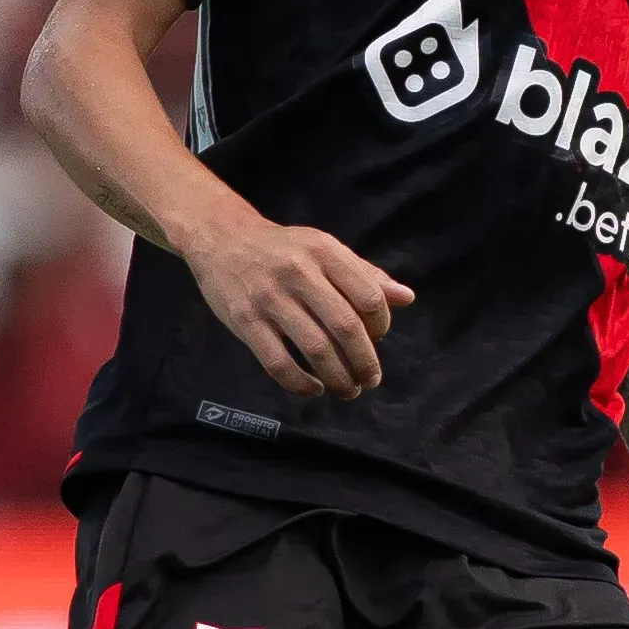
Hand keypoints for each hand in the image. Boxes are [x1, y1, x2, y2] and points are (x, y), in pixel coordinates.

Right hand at [179, 204, 414, 398]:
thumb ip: (365, 274)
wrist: (222, 238)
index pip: (369, 297)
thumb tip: (406, 298)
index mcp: (324, 252)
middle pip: (345, 327)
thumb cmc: (283, 248)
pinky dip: (300, 384)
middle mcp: (299, 272)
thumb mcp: (325, 249)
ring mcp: (269, 298)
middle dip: (364, 362)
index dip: (381, 327)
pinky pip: (278, 363)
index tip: (377, 340)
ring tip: (348, 390)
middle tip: (371, 380)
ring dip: (338, 378)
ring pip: (315, 349)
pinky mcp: (245, 321)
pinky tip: (313, 389)